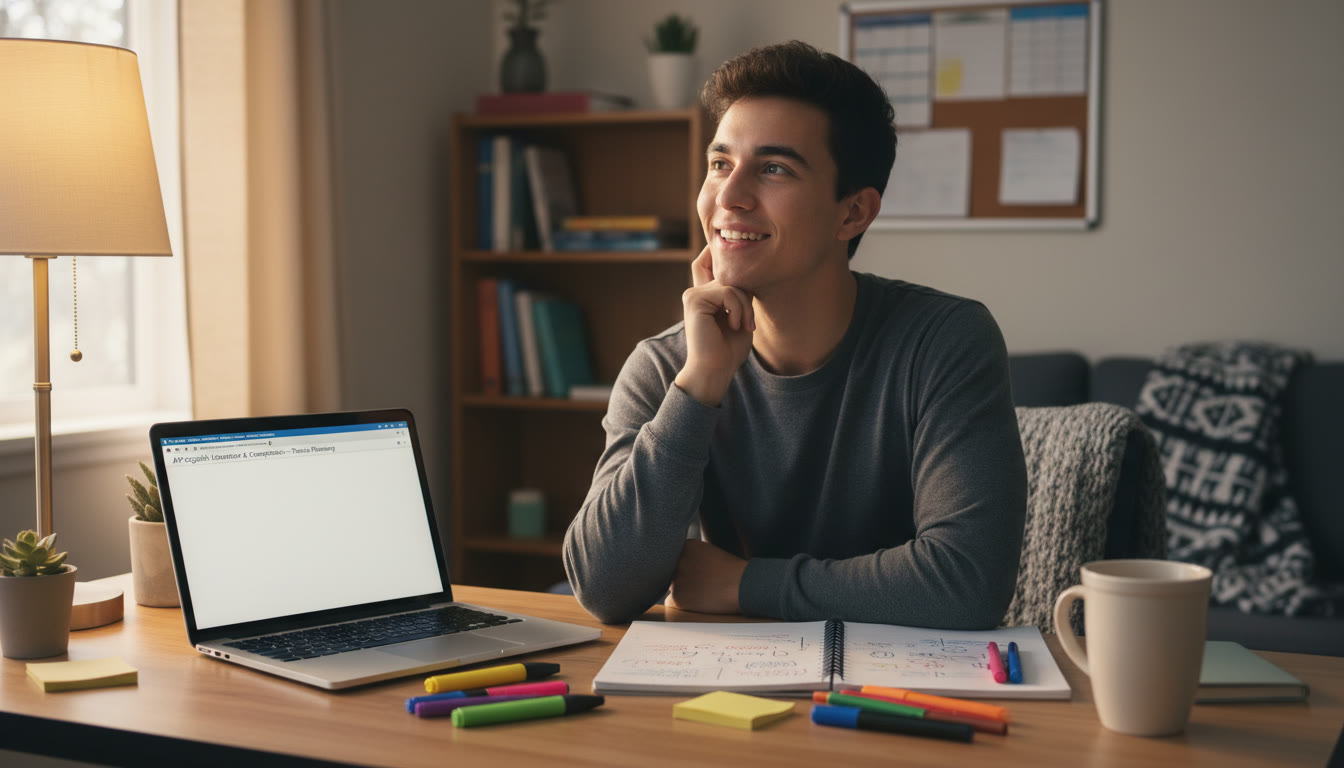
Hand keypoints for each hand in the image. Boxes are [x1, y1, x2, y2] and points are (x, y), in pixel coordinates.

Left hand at [665, 539, 746, 613]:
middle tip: (701, 582)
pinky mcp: (678, 597)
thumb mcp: (710, 552)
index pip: (675, 556)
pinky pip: (671, 601)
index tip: (699, 570)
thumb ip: (693, 556)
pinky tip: (697, 601)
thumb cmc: (732, 571)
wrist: (743, 585)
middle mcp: (678, 560)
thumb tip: (678, 566)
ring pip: (672, 586)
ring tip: (703, 590)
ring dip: (682, 589)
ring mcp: (676, 578)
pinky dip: (682, 603)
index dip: (686, 565)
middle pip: (671, 570)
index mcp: (686, 545)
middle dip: (682, 576)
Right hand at [673, 246, 754, 405]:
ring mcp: (692, 295)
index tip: (723, 243)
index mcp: (704, 296)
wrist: (714, 370)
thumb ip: (740, 294)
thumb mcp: (740, 315)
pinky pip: (727, 292)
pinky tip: (735, 325)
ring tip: (743, 326)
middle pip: (729, 274)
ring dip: (744, 306)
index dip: (714, 251)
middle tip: (748, 323)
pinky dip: (738, 309)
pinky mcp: (694, 300)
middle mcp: (695, 292)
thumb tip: (747, 271)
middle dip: (746, 295)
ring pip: (731, 284)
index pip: (706, 262)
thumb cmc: (728, 350)